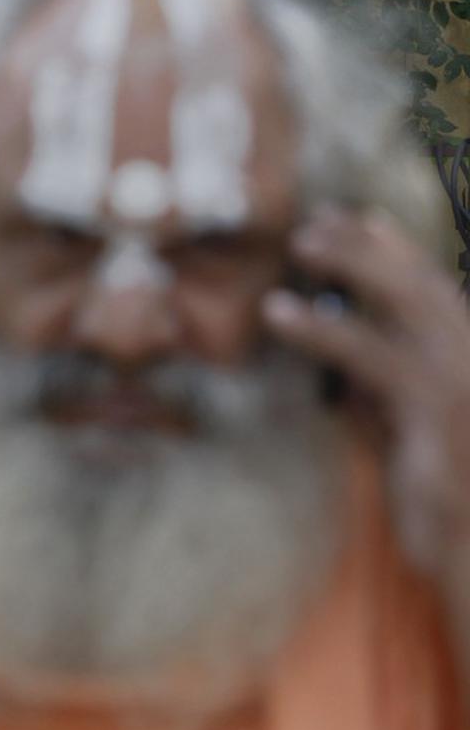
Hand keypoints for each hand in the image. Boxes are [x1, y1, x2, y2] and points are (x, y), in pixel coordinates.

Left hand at [263, 206, 469, 567]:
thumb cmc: (444, 508)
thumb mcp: (405, 443)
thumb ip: (378, 403)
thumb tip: (337, 374)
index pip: (437, 291)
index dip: (397, 251)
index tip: (354, 220)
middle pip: (426, 284)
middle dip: (370, 246)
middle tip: (314, 223)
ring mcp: (466, 384)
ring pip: (409, 303)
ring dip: (351, 266)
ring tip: (298, 248)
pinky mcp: (438, 413)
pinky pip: (372, 356)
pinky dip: (322, 328)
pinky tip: (279, 313)